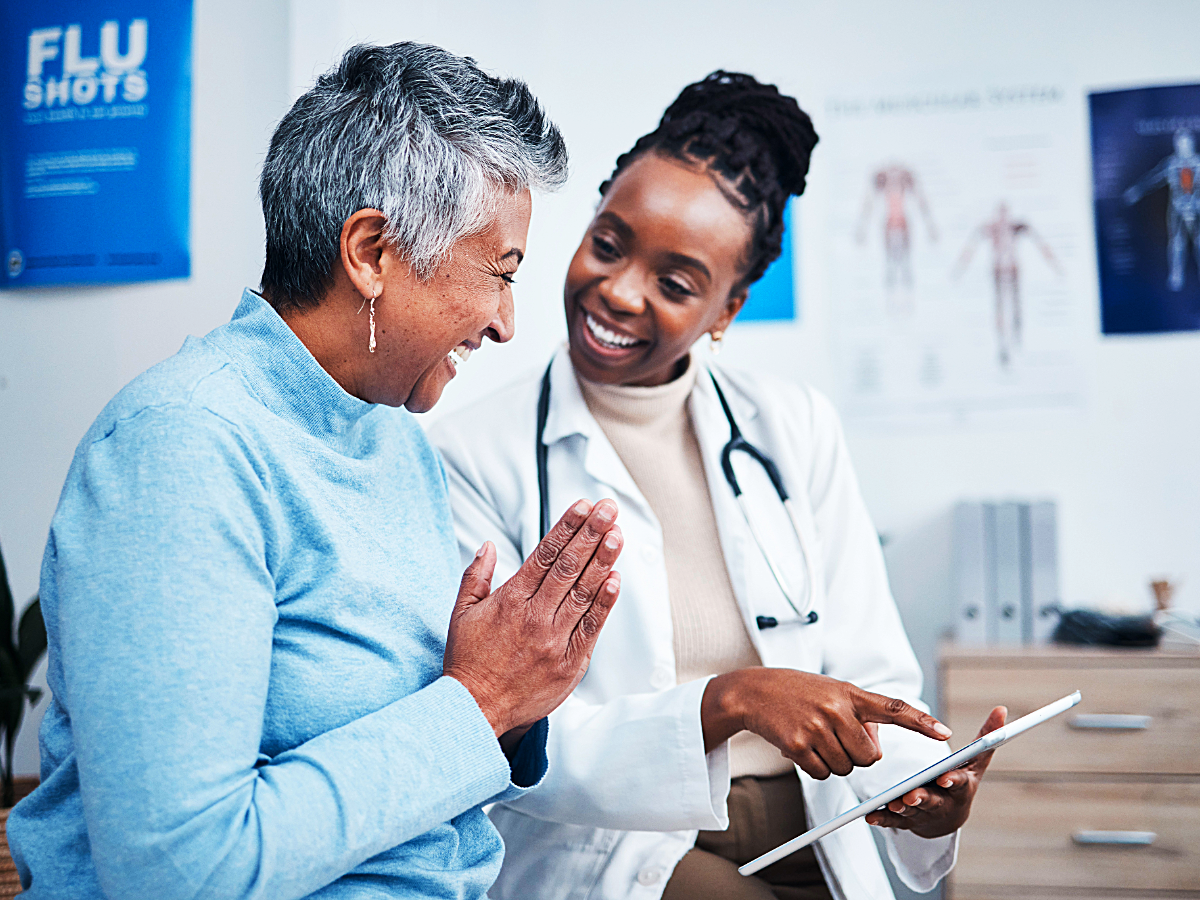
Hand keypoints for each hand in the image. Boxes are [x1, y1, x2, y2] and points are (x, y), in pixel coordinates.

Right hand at [443, 499, 622, 737]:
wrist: (475, 711)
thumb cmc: (468, 662)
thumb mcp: (460, 614)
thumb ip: (476, 576)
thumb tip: (488, 545)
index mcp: (510, 600)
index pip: (545, 554)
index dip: (567, 527)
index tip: (584, 506)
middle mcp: (534, 617)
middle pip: (568, 567)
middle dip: (591, 534)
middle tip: (608, 509)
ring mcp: (553, 641)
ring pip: (584, 593)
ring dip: (603, 561)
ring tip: (617, 534)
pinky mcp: (569, 664)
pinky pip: (591, 628)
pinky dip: (605, 603)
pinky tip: (615, 580)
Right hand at [703, 669, 952, 779]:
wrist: (752, 691)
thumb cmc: (796, 692)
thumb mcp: (831, 692)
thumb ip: (858, 715)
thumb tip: (874, 751)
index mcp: (850, 693)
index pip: (893, 708)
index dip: (920, 722)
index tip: (944, 733)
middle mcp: (836, 709)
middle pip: (869, 758)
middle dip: (856, 756)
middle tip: (834, 738)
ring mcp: (817, 727)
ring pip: (846, 768)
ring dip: (834, 762)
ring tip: (814, 738)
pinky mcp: (798, 745)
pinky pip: (823, 774)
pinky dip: (815, 768)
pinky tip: (802, 748)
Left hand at [865, 706, 1006, 837]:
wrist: (950, 816)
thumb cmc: (963, 779)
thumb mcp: (976, 760)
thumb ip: (987, 736)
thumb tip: (1001, 709)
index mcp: (962, 787)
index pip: (960, 784)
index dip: (953, 781)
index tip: (945, 777)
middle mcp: (944, 803)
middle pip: (934, 801)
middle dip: (923, 798)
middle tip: (912, 795)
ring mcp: (925, 814)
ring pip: (913, 812)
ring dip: (903, 808)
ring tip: (894, 802)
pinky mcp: (907, 821)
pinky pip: (894, 821)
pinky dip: (883, 818)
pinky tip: (872, 815)